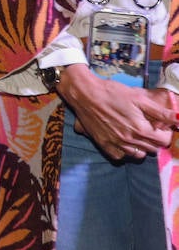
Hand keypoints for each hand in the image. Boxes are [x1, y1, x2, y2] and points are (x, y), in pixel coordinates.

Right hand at [59, 65, 177, 160]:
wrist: (84, 94)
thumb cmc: (112, 92)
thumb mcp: (139, 98)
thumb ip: (161, 112)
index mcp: (141, 129)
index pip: (164, 140)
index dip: (165, 132)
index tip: (160, 124)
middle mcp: (130, 140)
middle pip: (153, 148)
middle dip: (155, 139)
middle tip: (148, 127)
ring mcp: (116, 144)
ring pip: (139, 155)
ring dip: (142, 146)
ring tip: (137, 134)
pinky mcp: (104, 145)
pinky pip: (121, 156)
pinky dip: (125, 151)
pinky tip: (124, 140)